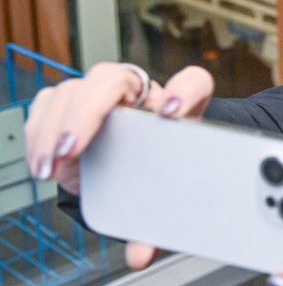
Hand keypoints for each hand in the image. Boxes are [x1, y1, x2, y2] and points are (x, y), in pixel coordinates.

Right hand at [23, 63, 215, 269]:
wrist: (139, 158)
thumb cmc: (160, 166)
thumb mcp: (166, 190)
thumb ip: (155, 221)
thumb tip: (140, 255)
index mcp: (179, 104)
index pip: (194, 83)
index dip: (184, 90)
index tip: (171, 113)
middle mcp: (139, 90)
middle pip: (113, 78)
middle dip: (88, 111)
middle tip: (73, 148)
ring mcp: (101, 92)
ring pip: (74, 90)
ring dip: (54, 127)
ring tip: (51, 165)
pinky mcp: (71, 102)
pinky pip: (48, 104)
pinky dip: (39, 132)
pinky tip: (42, 162)